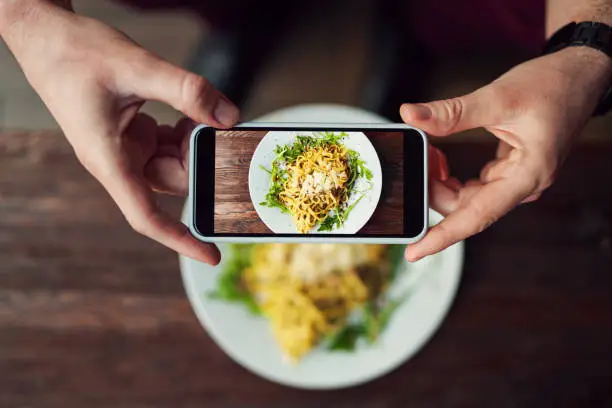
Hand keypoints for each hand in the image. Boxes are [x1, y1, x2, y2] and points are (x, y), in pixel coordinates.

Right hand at [1, 1, 239, 263]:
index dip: (181, 240)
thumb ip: (185, 91)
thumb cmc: (75, 54)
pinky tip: (195, 110)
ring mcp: (127, 148)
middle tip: (224, 134)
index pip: (146, 217)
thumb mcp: (136, 68)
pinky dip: (188, 130)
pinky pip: (171, 144)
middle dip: (201, 160)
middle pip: (175, 180)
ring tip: (205, 112)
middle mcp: (119, 160)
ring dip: (196, 142)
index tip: (211, 256)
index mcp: (109, 160)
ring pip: (176, 161)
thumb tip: (228, 116)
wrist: (47, 37)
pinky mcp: (134, 133)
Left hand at [401, 47, 611, 260]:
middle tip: (415, 167)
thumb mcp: (497, 97)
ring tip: (428, 156)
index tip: (414, 252)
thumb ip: (451, 112)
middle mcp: (522, 184)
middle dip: (435, 193)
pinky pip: (475, 185)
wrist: (579, 75)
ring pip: (468, 197)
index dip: (443, 237)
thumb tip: (411, 115)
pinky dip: (453, 176)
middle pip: (468, 208)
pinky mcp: (509, 171)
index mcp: (528, 175)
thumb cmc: (551, 86)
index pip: (477, 216)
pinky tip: (440, 160)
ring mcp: (516, 180)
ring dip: (442, 183)